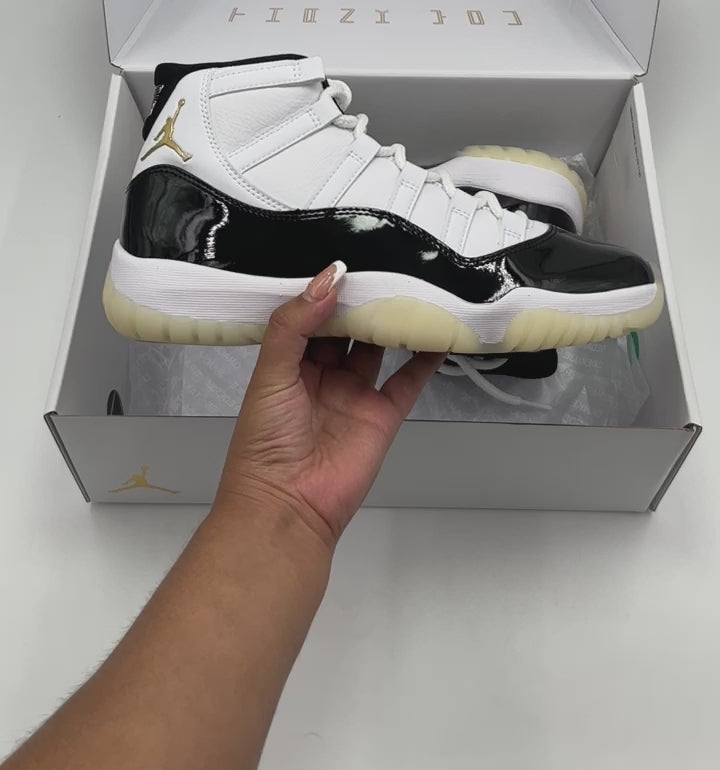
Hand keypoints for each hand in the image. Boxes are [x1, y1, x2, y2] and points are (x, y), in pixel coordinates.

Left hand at [216, 263, 442, 551]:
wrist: (287, 506)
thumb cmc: (264, 444)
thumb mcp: (270, 374)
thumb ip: (294, 325)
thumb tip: (326, 280)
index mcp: (289, 364)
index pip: (310, 316)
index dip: (326, 291)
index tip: (346, 263)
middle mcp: (322, 376)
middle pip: (347, 328)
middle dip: (362, 301)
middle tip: (383, 267)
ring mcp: (354, 395)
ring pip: (378, 348)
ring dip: (392, 322)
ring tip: (411, 288)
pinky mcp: (382, 415)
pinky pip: (408, 381)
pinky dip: (425, 358)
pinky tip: (437, 333)